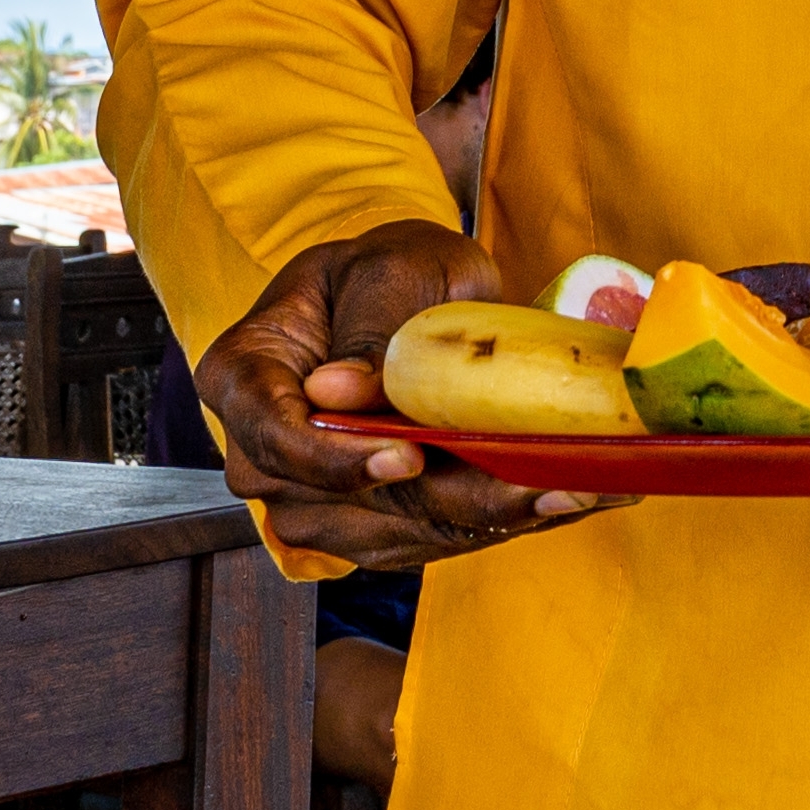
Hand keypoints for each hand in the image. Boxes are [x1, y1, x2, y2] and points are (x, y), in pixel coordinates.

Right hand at [191, 216, 626, 571]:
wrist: (407, 297)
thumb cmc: (390, 271)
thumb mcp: (390, 269)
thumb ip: (372, 325)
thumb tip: (341, 391)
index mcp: (241, 375)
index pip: (275, 437)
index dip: (336, 460)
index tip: (408, 457)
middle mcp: (262, 453)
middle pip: (337, 505)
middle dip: (443, 501)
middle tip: (536, 486)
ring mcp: (310, 499)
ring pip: (389, 535)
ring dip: (482, 520)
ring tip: (568, 492)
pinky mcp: (366, 525)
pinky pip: (424, 540)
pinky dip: (492, 524)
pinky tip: (558, 498)